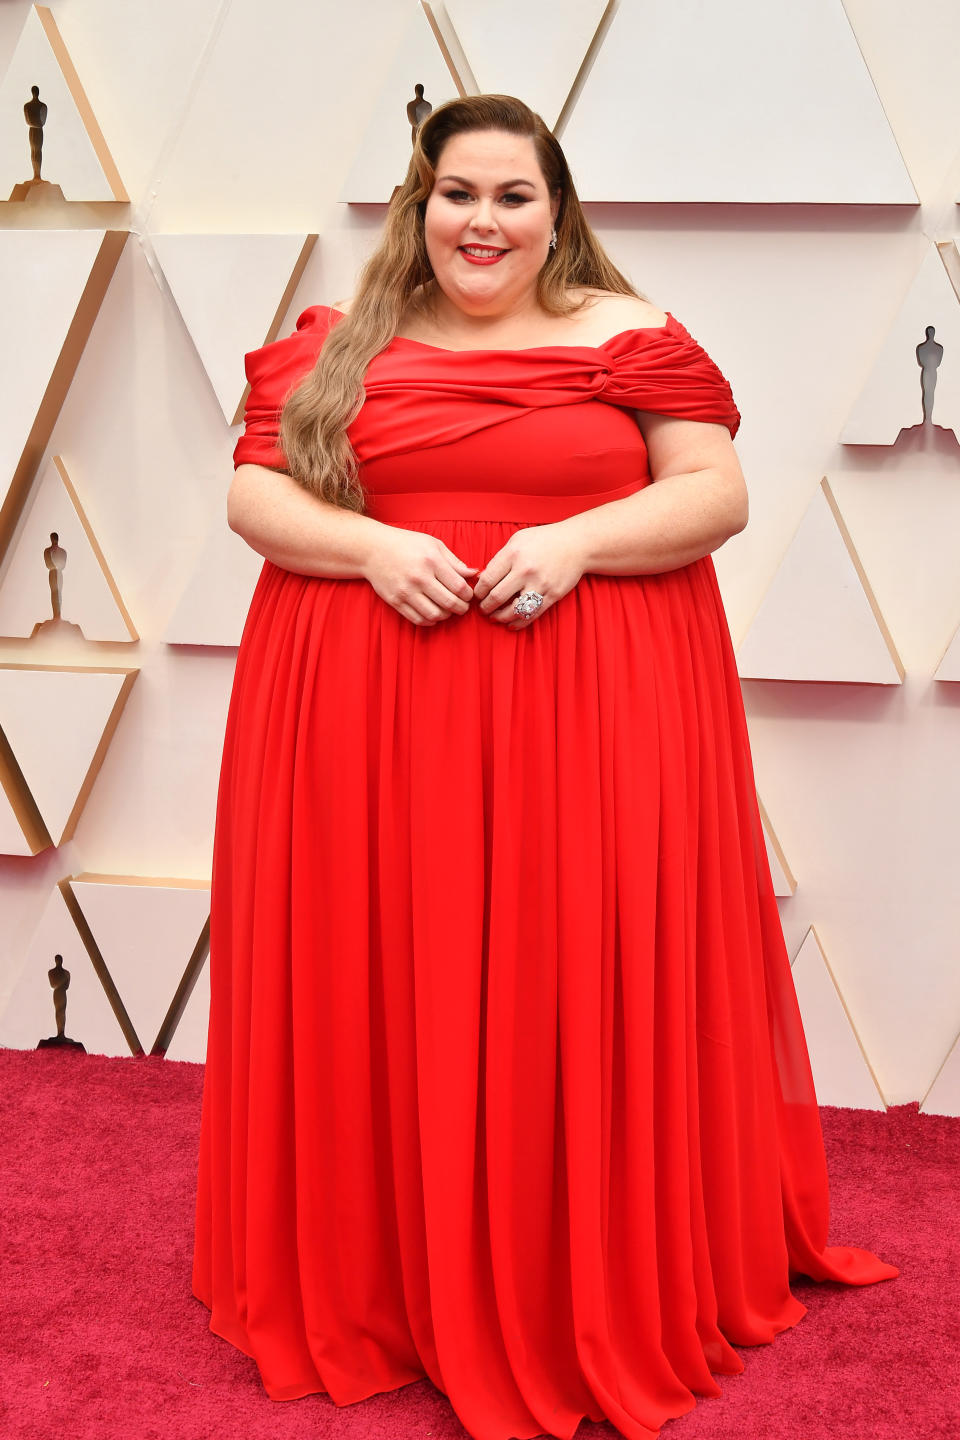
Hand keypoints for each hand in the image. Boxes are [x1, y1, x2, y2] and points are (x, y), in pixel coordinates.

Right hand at [363, 526, 477, 626]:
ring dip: (446, 616)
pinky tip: (433, 613)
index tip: (468, 595)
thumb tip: (474, 574)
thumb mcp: (433, 545)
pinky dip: (430, 621)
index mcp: (431, 561)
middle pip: (449, 603)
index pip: (459, 586)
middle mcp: (419, 577)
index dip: (468, 595)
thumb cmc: (407, 544)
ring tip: (448, 609)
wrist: (373, 549)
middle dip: (461, 608)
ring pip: (435, 615)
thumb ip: (455, 561)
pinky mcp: (395, 601)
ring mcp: (406, 591)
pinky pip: (418, 619)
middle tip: (462, 606)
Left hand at [473, 522, 584, 628]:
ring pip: (513, 611)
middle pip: (496, 597)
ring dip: (499, 618)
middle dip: (485, 608)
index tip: (477, 595)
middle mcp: (525, 570)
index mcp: (513, 554)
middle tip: (482, 609)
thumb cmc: (543, 540)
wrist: (576, 544)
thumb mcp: (517, 540)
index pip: (486, 580)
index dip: (478, 592)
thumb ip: (500, 559)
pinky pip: (531, 615)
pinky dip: (518, 623)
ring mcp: (540, 584)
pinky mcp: (552, 595)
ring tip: (495, 617)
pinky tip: (511, 623)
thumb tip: (482, 579)